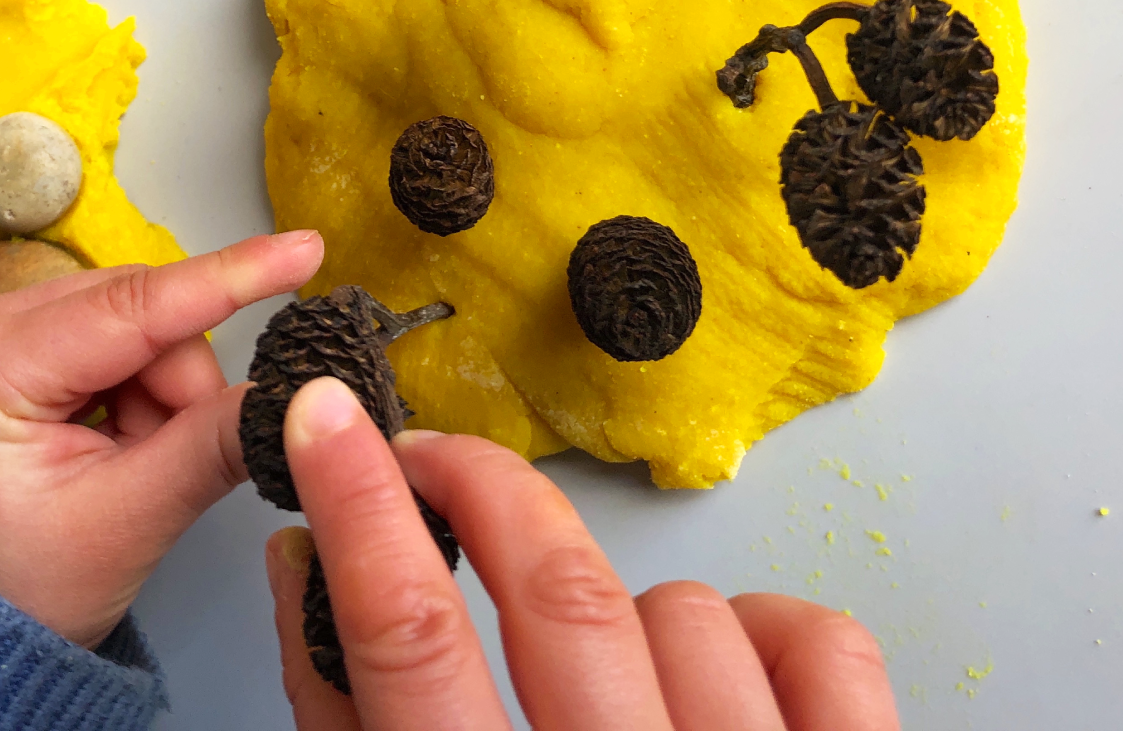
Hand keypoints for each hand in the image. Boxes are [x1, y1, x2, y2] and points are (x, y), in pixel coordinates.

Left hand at [0, 230, 323, 648]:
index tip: (303, 250)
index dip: (228, 278)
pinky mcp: (20, 339)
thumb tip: (294, 394)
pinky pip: (123, 334)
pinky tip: (116, 439)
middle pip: (142, 309)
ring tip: (127, 462)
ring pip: (142, 320)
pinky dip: (144, 389)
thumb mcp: (128, 520)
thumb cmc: (20, 585)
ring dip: (164, 392)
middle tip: (164, 461)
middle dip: (180, 385)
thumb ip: (214, 444)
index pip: (132, 307)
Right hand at [264, 376, 901, 730]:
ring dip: (620, 617)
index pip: (411, 645)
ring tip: (594, 677)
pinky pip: (817, 639)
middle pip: (561, 595)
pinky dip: (760, 627)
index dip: (361, 511)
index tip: (324, 421)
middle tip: (432, 458)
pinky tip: (714, 675)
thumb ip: (343, 720)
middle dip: (482, 489)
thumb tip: (305, 568)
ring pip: (684, 612)